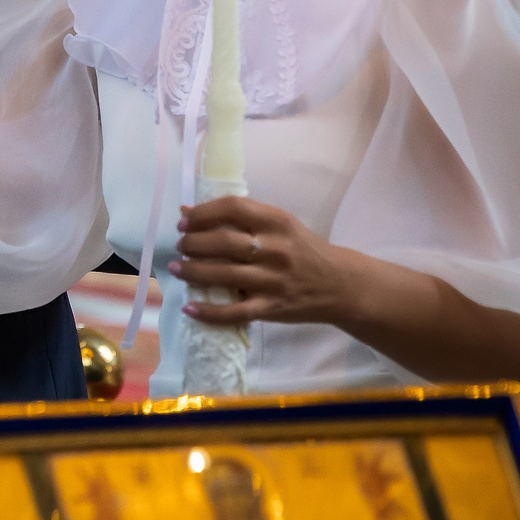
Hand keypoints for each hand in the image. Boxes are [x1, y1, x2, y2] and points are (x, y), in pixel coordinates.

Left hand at [169, 196, 366, 326]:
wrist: (342, 286)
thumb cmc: (304, 251)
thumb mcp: (280, 227)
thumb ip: (239, 219)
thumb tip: (187, 213)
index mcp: (278, 222)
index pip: (233, 207)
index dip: (203, 213)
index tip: (185, 221)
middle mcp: (276, 249)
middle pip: (224, 243)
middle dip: (192, 243)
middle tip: (180, 246)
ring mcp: (274, 281)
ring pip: (224, 275)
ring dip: (192, 272)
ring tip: (177, 269)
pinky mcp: (273, 308)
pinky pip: (235, 312)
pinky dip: (209, 311)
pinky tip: (189, 308)